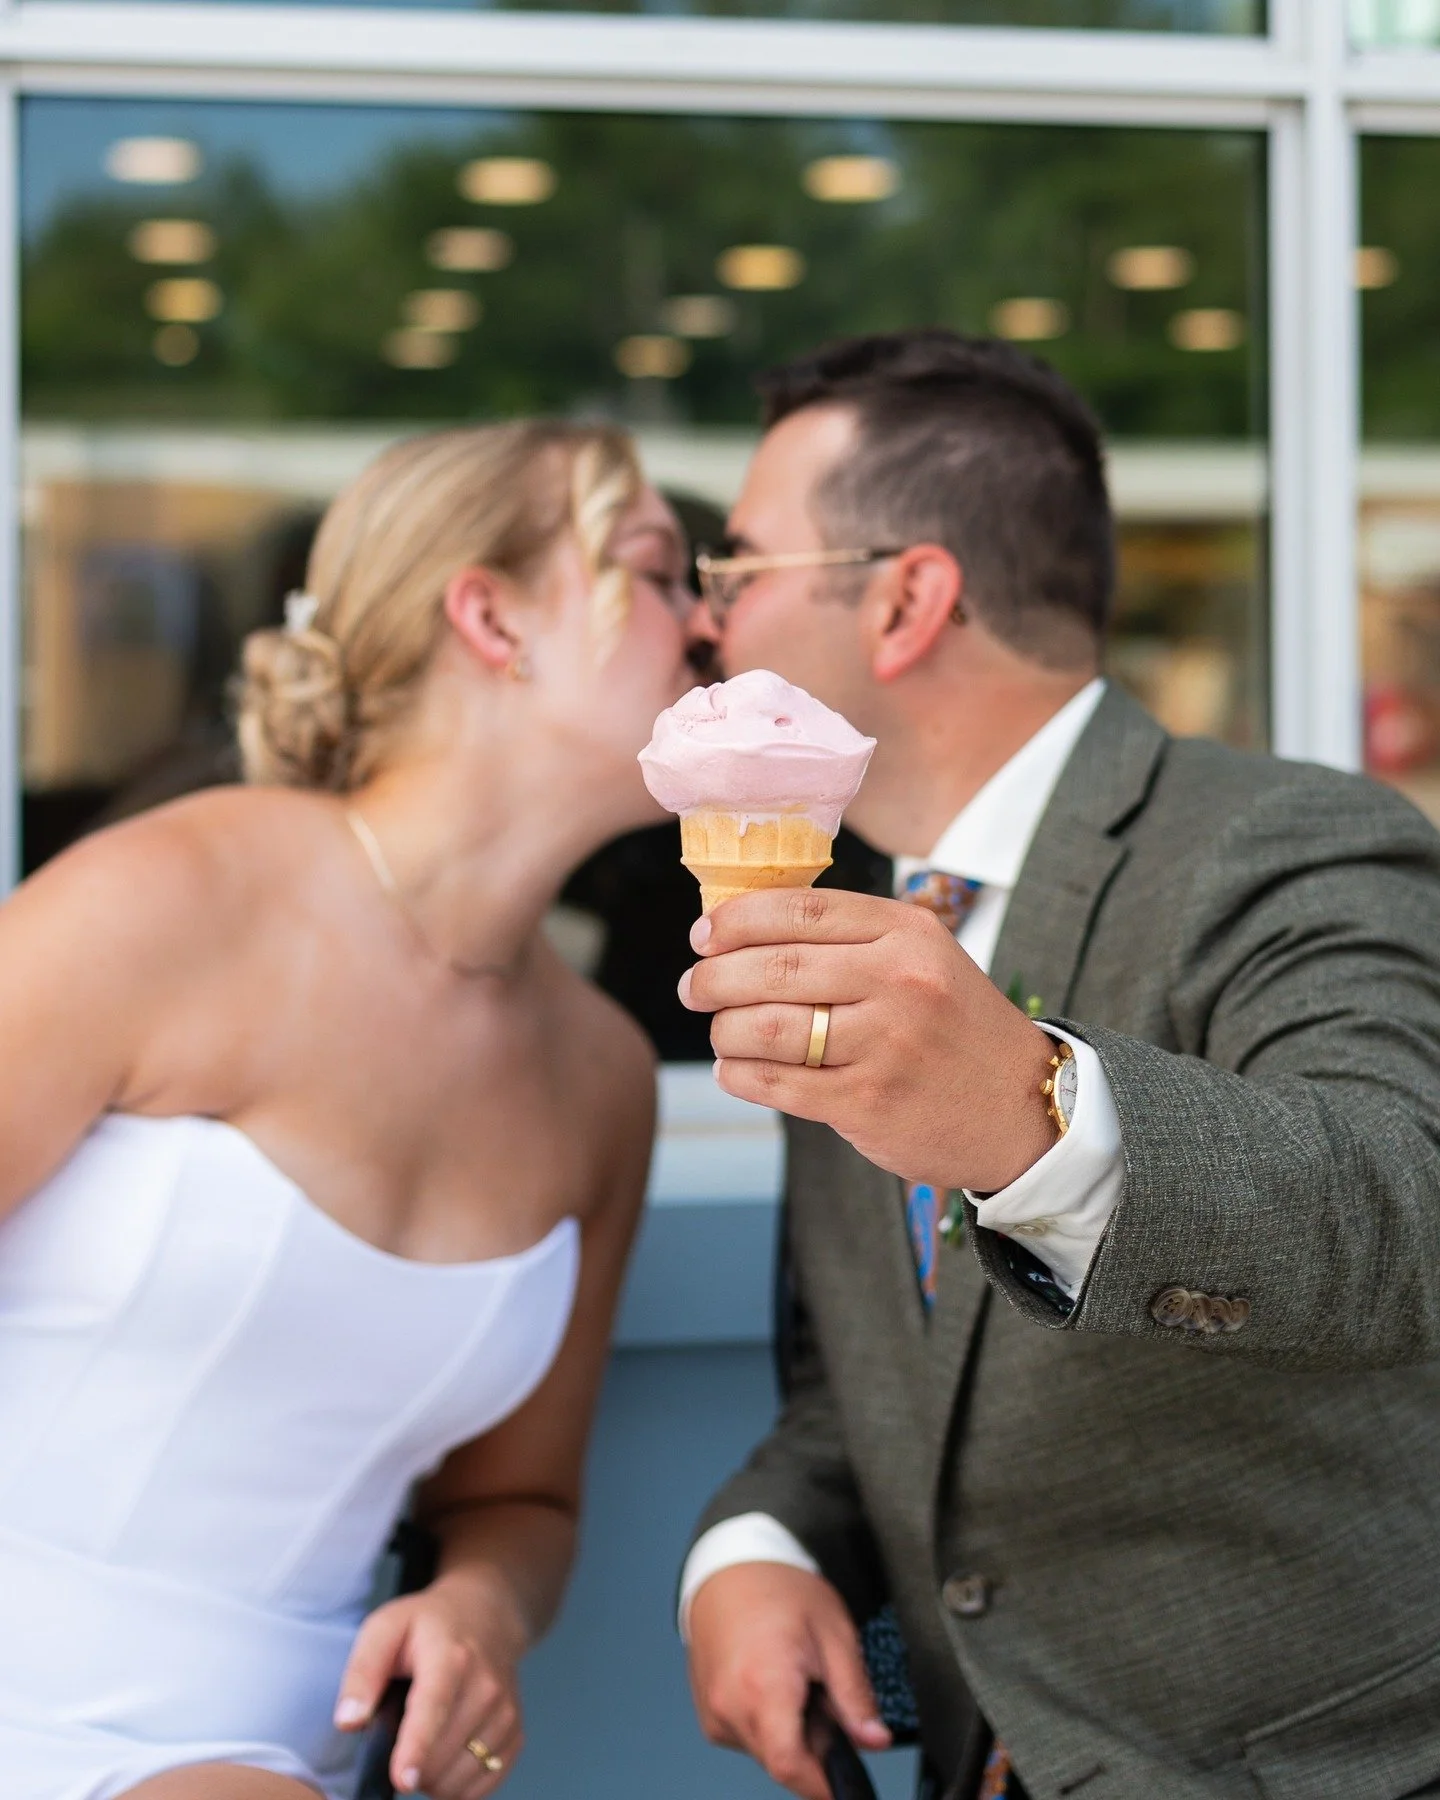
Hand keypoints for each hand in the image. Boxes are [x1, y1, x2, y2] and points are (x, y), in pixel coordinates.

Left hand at [335, 1570, 525, 1797]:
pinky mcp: (515, 1734)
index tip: (403, 1781)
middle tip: (401, 1732)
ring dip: (431, 1780)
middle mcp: (486, 1686)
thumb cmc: (427, 1626)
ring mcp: (504, 1712)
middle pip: (441, 1755)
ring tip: (423, 1744)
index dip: (417, 1748)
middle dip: (410, 1764)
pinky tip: (445, 1758)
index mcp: (449, 1657)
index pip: (434, 1707)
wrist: (486, 1615)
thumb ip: (362, 1673)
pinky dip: (456, 1787)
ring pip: (458, 1780)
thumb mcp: (385, 1628)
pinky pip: (481, 1787)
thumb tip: (348, 1721)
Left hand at [680, 888, 1056, 1192]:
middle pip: (774, 967)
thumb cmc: (954, 1027)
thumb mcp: (922, 960)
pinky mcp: (870, 1102)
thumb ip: (848, 940)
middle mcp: (898, 981)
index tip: (703, 936)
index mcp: (907, 933)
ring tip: (720, 1032)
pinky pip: (779, 1084)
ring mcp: (885, 1044)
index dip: (736, 921)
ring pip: (769, 1027)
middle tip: (693, 987)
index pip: (799, 911)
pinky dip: (742, 1075)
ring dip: (725, 1030)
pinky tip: (735, 1069)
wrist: (1023, 1106)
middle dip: (714, 978)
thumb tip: (741, 930)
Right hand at [688, 1562, 889, 1799]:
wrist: (730, 1566)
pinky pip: (747, 1738)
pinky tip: (773, 1684)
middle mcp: (730, 1705)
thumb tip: (875, 1739)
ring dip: (790, 1734)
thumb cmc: (779, 1589)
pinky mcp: (709, 1715)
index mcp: (763, 1685)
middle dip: (813, 1747)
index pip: (790, 1766)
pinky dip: (768, 1724)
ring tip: (797, 1682)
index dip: (824, 1785)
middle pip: (782, 1761)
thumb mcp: (834, 1633)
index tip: (846, 1784)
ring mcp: (714, 1713)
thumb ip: (855, 1695)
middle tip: (824, 1701)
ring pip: (765, 1751)